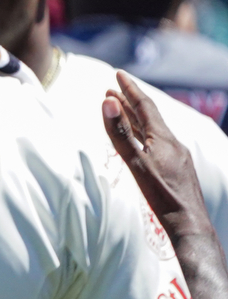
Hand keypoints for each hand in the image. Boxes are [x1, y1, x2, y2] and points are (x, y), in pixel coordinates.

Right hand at [101, 71, 212, 236]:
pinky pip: (157, 143)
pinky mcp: (177, 168)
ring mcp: (176, 156)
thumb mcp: (136, 163)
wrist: (189, 224)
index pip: (144, 106)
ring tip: (120, 109)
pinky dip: (143, 134)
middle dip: (129, 101)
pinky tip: (141, 140)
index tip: (117, 74)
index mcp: (164, 139)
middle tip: (112, 90)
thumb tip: (108, 102)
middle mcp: (173, 143)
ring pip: (153, 131)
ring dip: (135, 118)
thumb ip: (120, 133)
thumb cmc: (162, 196)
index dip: (130, 89)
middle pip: (148, 116)